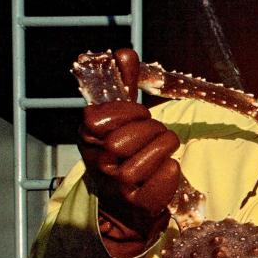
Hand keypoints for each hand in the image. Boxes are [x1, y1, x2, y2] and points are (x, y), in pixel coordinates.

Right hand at [78, 49, 179, 256]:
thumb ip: (121, 85)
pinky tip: (166, 169)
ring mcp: (117, 184)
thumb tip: (124, 52)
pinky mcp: (138, 203)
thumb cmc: (123, 154)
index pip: (101, 117)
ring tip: (164, 150)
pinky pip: (165, 176)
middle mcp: (98, 161)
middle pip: (131, 136)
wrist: (124, 206)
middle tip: (156, 135)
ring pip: (151, 156)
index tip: (139, 116)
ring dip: (165, 148)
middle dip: (152, 130)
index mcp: (87, 137)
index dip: (128, 113)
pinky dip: (171, 171)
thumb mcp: (118, 119)